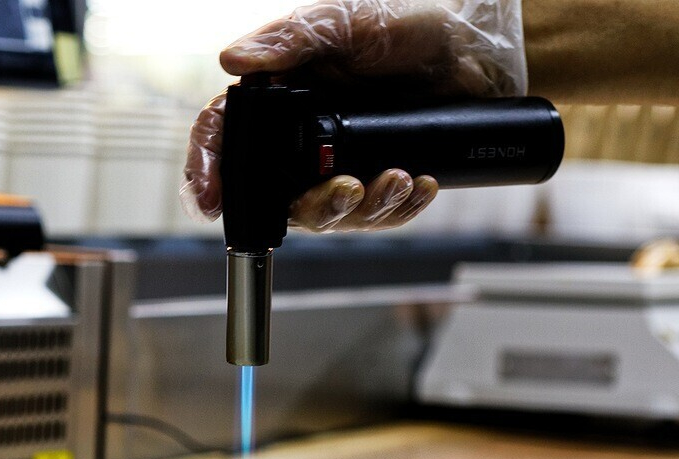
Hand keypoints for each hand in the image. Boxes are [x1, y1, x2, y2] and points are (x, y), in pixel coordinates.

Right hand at [181, 0, 526, 231]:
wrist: (470, 50)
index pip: (224, 137)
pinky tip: (419, 184)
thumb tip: (233, 60)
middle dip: (315, 206)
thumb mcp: (344, 23)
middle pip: (278, 196)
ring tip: (399, 179)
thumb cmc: (403, 25)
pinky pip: (372, 215)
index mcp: (277, 97)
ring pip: (327, 214)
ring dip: (363, 208)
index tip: (211, 202)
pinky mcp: (371, 179)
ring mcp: (334, 162)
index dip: (208, 172)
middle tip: (347, 189)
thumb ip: (289, 41)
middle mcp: (298, 137)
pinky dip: (396, 207)